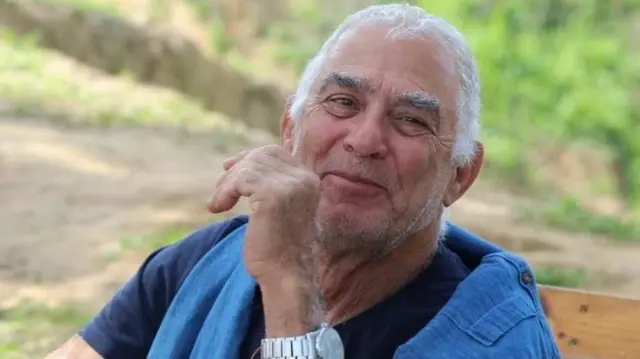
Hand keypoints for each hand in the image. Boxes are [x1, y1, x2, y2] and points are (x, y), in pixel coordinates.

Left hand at [208, 145, 320, 283]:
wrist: (286, 274)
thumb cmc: (278, 246)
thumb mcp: (280, 207)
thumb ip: (270, 184)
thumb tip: (236, 161)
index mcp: (310, 179)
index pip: (274, 152)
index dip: (248, 157)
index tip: (228, 169)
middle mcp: (304, 179)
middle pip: (260, 156)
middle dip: (236, 169)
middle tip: (220, 190)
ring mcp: (291, 186)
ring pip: (248, 167)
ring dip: (227, 184)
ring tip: (219, 204)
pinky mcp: (274, 195)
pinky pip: (240, 180)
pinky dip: (224, 192)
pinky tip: (219, 208)